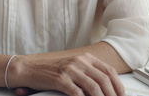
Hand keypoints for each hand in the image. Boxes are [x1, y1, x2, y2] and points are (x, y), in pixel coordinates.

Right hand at [9, 53, 124, 95]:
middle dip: (113, 95)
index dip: (118, 86)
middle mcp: (79, 61)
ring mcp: (70, 69)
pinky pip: (77, 93)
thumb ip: (88, 74)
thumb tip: (105, 88)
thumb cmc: (51, 70)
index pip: (109, 71)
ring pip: (93, 87)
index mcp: (85, 57)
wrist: (30, 68)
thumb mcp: (73, 67)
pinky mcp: (60, 79)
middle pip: (104, 79)